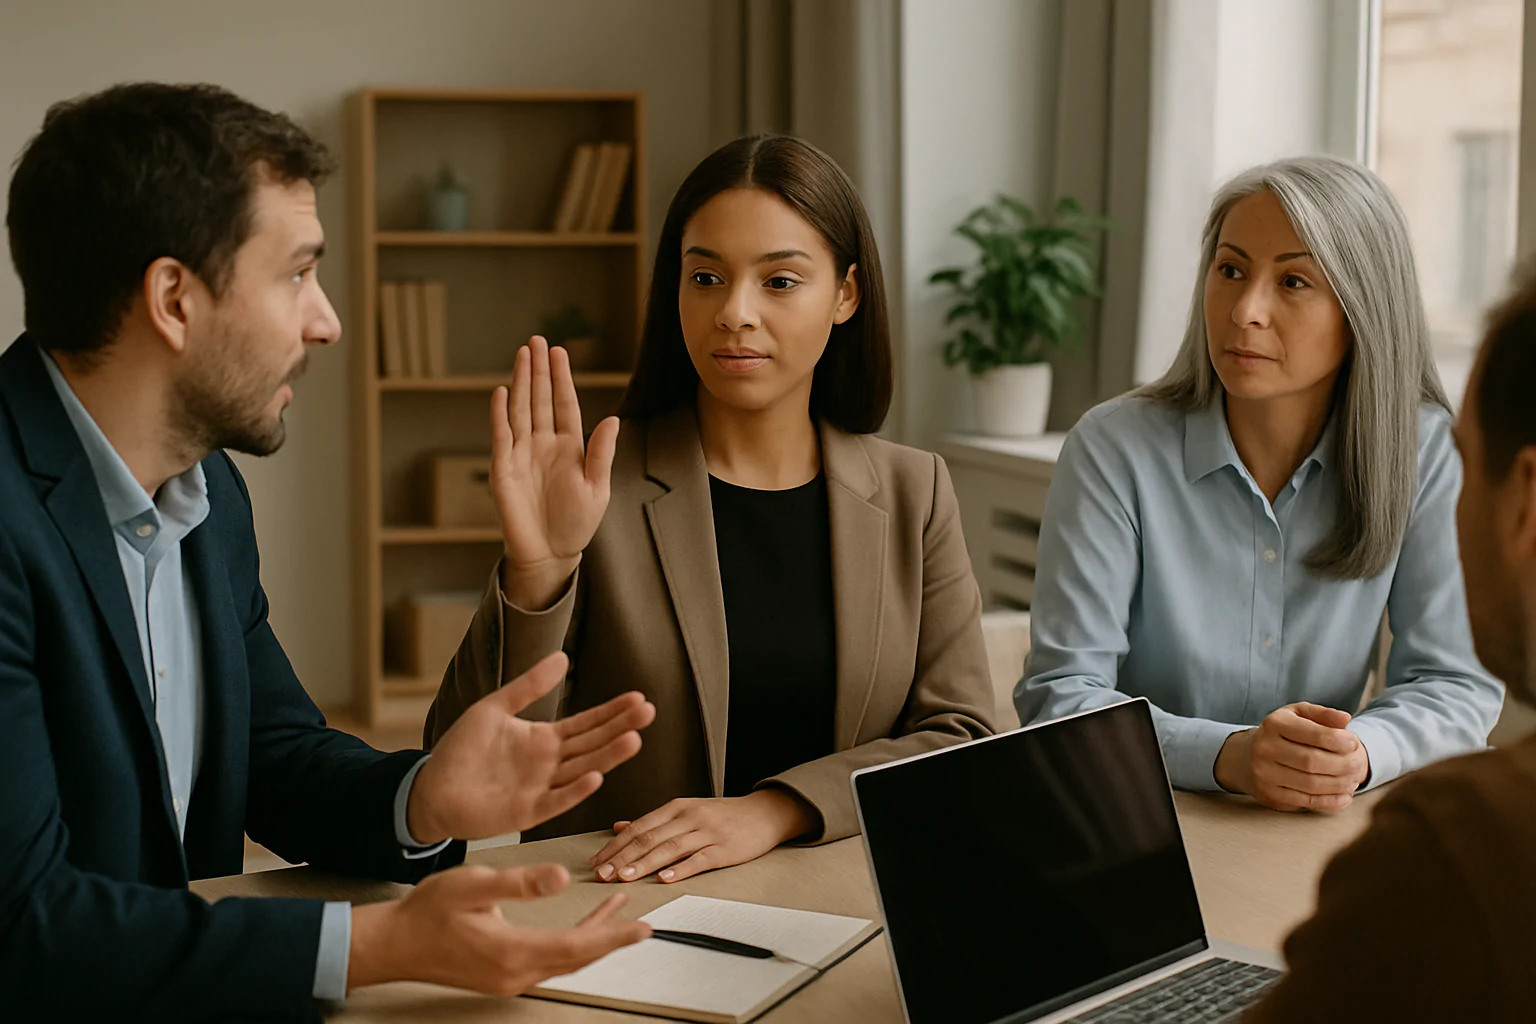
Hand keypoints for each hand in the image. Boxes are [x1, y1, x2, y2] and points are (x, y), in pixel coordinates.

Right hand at [347, 863, 650, 994]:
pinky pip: (549, 962)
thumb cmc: (428, 912)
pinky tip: (577, 928)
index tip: (643, 927)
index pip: (579, 945)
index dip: (614, 934)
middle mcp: (516, 973)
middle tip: (643, 927)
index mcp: (514, 950)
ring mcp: (509, 978)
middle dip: (613, 940)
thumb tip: (561, 876)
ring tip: (617, 916)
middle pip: (579, 958)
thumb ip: (519, 882)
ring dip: (593, 941)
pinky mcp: (502, 975)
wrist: (394, 944)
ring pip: (565, 961)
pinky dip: (572, 945)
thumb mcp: (474, 884)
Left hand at [408, 651, 655, 843]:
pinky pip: (556, 801)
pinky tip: (596, 778)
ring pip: (582, 770)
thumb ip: (529, 686)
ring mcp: (541, 789)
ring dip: (608, 757)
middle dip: (620, 728)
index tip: (638, 698)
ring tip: (634, 739)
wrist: (430, 789)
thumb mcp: (495, 708)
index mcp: (544, 740)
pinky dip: (575, 791)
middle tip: (648, 711)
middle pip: (592, 744)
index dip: (611, 712)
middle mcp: (549, 765)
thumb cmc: (461, 751)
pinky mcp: (526, 813)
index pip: (586, 724)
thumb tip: (563, 657)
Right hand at [493, 337, 620, 609]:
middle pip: (541, 399)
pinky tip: (503, 392)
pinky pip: (502, 436)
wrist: (550, 553)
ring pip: (521, 410)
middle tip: (537, 340)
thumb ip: (601, 453)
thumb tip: (612, 419)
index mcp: (569, 446)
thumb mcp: (597, 488)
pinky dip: (500, 414)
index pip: (564, 404)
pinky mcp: (503, 468)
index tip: (559, 351)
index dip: (562, 378)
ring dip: (522, 382)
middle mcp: (544, 444)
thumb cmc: (576, 523)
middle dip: (539, 370)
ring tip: (522, 354)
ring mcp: (522, 454)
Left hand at [589, 789, 818, 884]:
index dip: (614, 845)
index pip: (638, 826)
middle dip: (621, 857)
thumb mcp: (685, 811)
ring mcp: (707, 832)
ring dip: (644, 863)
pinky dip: (681, 869)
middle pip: (649, 837)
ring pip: (669, 848)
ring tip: (624, 877)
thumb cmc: (722, 815)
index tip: (595, 863)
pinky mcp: (724, 848)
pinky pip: (700, 858)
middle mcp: (688, 817)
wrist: (763, 813)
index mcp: (675, 808)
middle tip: (601, 875)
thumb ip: (652, 821)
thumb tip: (618, 827)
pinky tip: (666, 878)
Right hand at [1214, 702, 1369, 811]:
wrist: (1245, 757)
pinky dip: (1330, 801)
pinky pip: (1305, 801)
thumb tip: (1346, 719)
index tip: (1354, 744)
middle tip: (1358, 765)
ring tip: (1354, 780)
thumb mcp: (1297, 715)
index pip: (1314, 734)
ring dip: (1340, 784)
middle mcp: (1264, 748)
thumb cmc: (1281, 733)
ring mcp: (1264, 773)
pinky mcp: (1269, 794)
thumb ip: (1322, 715)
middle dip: (1343, 765)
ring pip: (1311, 784)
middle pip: (1313, 761)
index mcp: (1274, 724)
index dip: (1339, 740)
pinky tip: (1344, 796)